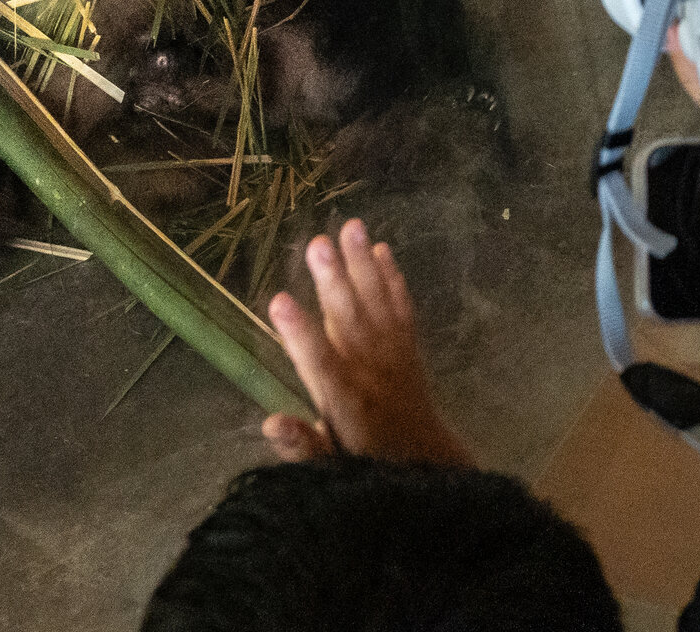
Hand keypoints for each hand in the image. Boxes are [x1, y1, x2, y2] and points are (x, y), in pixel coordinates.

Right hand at [262, 219, 473, 467]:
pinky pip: (401, 307)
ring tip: (350, 228)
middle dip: (331, 280)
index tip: (278, 300)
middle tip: (316, 243)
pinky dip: (392, 277)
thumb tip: (270, 422)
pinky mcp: (409, 347)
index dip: (298, 333)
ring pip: (375, 303)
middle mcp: (370, 372)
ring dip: (362, 265)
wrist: (428, 465)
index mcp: (344, 404)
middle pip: (348, 320)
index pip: (316, 363)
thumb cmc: (368, 467)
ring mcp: (393, 355)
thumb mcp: (331, 471)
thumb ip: (302, 447)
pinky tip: (381, 250)